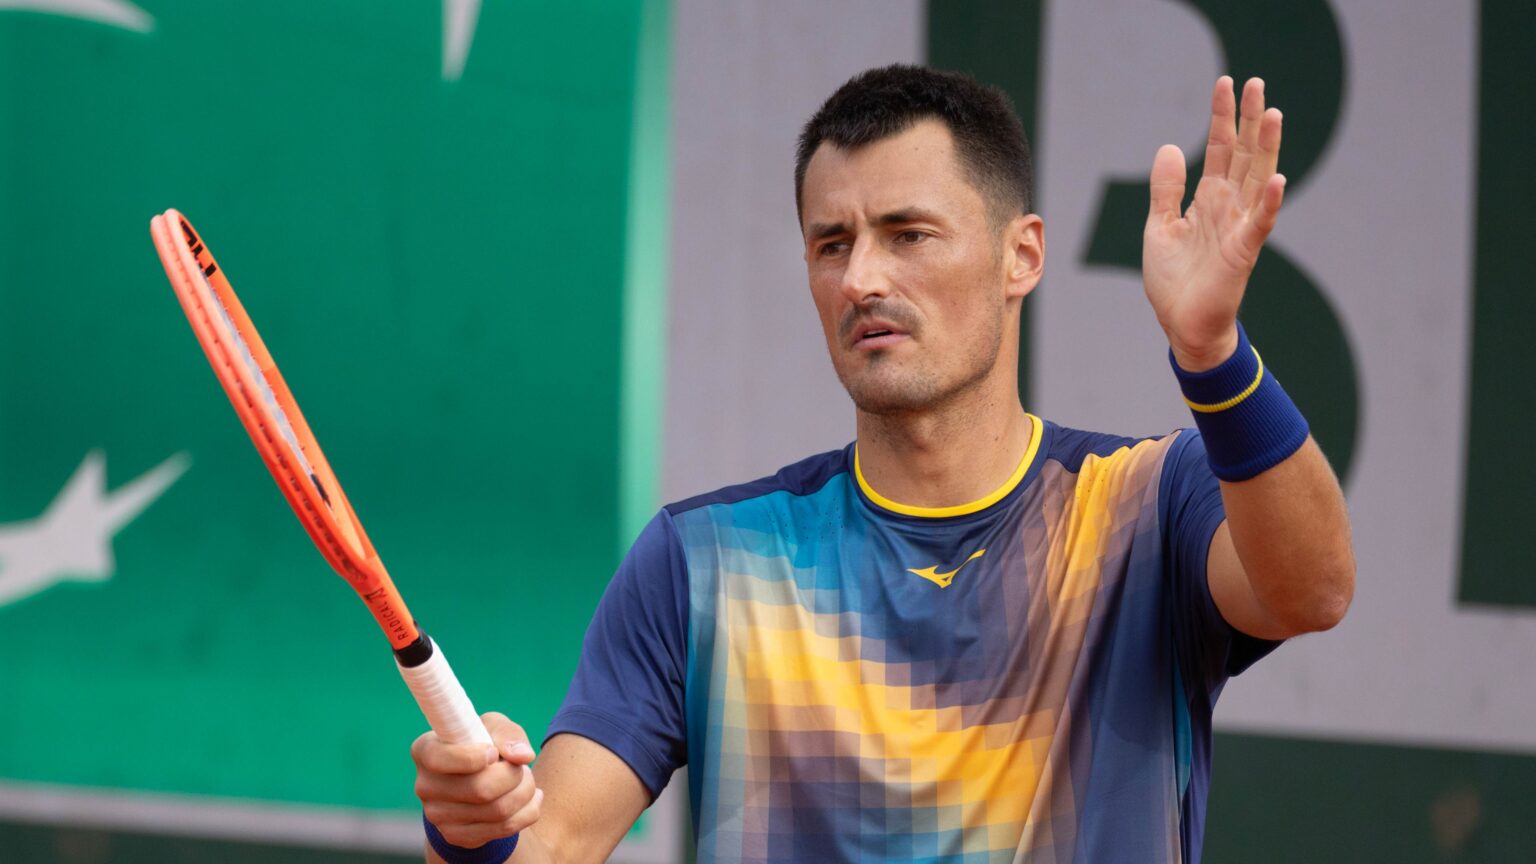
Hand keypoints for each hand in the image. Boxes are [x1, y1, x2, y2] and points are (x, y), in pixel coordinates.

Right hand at [413, 712, 542, 848]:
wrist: (477, 780)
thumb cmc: (484, 744)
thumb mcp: (494, 727)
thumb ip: (508, 734)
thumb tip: (522, 756)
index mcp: (425, 750)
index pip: (440, 759)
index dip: (474, 757)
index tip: (494, 753)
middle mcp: (425, 786)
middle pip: (481, 789)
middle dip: (514, 775)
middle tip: (520, 767)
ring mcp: (438, 816)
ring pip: (498, 810)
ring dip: (525, 792)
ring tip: (526, 780)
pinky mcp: (456, 836)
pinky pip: (505, 828)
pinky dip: (527, 812)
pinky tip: (529, 799)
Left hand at [1143, 76, 1284, 370]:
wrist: (1182, 325)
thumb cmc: (1174, 280)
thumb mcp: (1159, 227)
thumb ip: (1166, 189)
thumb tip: (1168, 147)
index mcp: (1208, 200)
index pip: (1218, 149)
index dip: (1221, 117)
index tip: (1227, 83)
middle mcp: (1229, 207)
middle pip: (1243, 155)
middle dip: (1248, 120)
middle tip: (1256, 83)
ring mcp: (1239, 228)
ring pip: (1257, 179)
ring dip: (1266, 148)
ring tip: (1272, 114)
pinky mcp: (1243, 253)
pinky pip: (1260, 224)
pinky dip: (1270, 202)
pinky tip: (1278, 178)